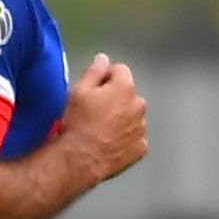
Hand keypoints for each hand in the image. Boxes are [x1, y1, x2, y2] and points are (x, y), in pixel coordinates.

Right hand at [63, 53, 147, 183]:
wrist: (79, 159)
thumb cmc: (77, 124)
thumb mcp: (78, 91)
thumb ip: (94, 71)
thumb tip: (102, 59)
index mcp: (125, 87)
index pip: (120, 70)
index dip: (104, 77)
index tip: (93, 88)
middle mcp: (139, 105)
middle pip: (128, 94)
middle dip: (114, 99)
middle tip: (93, 111)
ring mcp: (141, 128)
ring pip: (132, 117)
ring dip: (120, 119)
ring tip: (98, 130)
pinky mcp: (140, 147)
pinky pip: (134, 138)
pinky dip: (124, 139)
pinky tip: (107, 143)